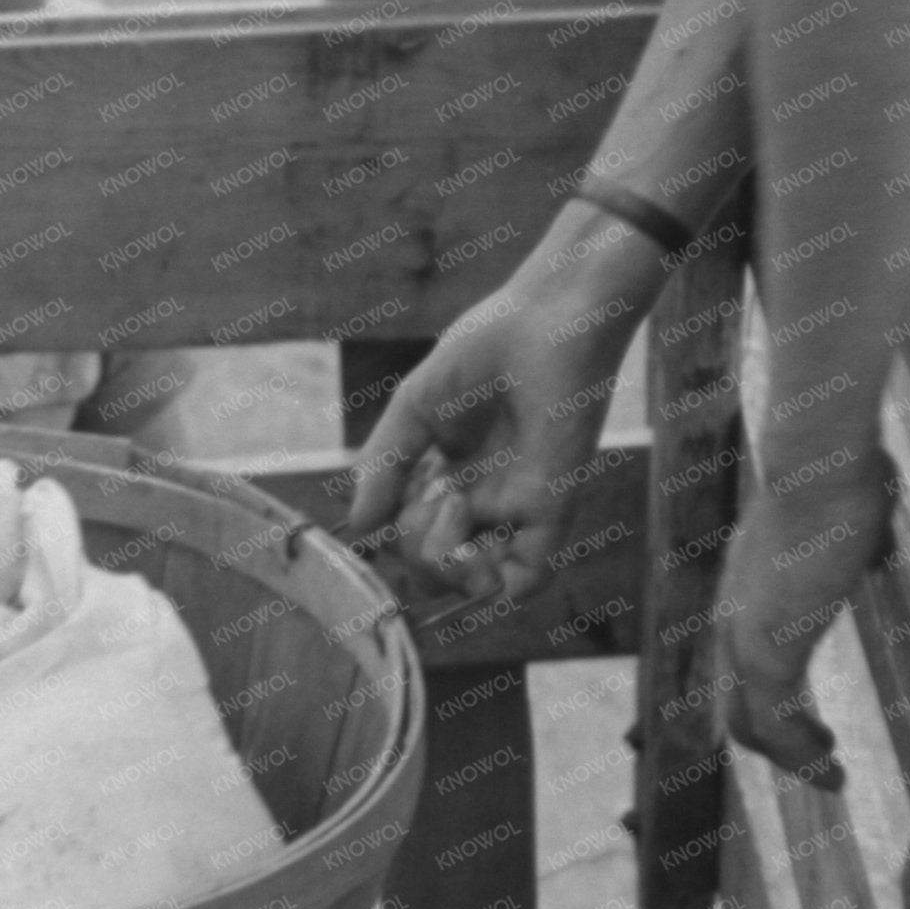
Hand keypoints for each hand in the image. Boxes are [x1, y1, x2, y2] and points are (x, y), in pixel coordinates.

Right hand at [344, 271, 636, 609]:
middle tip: (433, 493)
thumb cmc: (484, 348)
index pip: (410, 536)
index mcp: (448, 473)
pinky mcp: (550, 508)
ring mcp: (515, 508)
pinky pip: (527, 579)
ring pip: (474, 585)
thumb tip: (359, 528)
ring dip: (447, 568)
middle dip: (417, 551)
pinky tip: (473, 543)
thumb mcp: (412, 408)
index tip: (403, 485)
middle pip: (436, 568)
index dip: (395, 532)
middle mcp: (482, 499)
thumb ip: (383, 466)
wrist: (545, 322)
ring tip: (453, 507)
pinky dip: (492, 584)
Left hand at [708, 448, 896, 785]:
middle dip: (776, 741)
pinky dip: (801, 756)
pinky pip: (776, 724)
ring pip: (751, 724)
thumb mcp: (852, 520)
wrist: (818, 464)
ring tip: (833, 778)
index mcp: (749, 588)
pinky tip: (833, 771)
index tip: (807, 718)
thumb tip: (879, 552)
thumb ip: (859, 544)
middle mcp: (734, 617)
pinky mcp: (767, 649)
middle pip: (736, 702)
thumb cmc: (842, 475)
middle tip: (819, 757)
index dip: (769, 698)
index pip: (741, 662)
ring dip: (793, 758)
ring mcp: (745, 636)